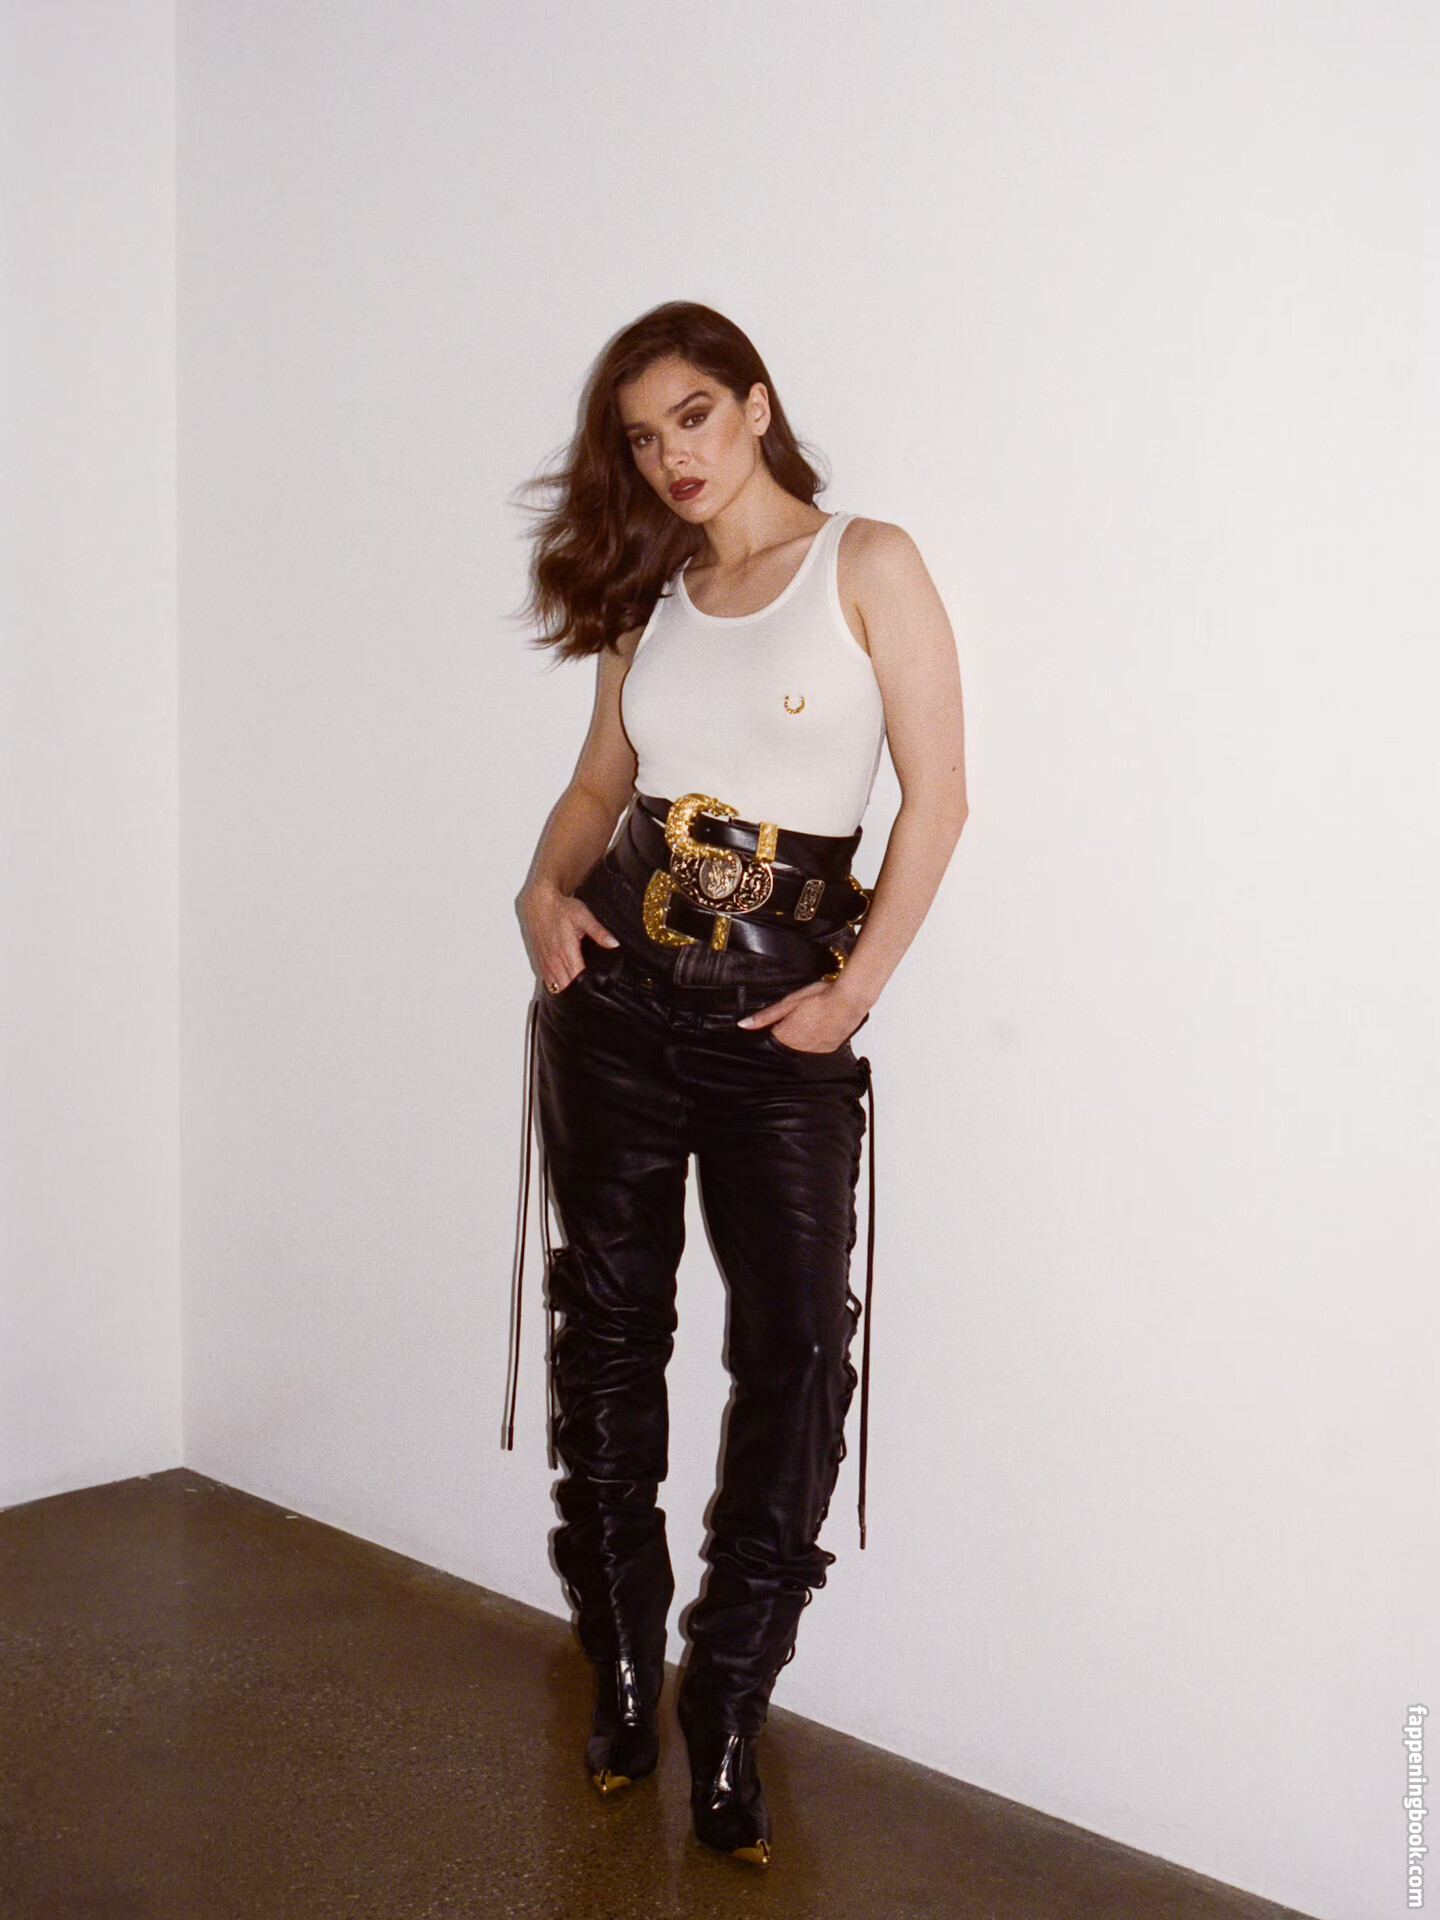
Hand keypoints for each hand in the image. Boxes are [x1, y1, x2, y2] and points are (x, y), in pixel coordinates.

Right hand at [517, 881, 619, 991]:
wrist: (539, 903)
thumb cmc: (562, 909)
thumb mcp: (584, 917)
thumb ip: (599, 932)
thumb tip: (614, 944)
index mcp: (566, 952)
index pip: (578, 980)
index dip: (588, 988)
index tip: (598, 989)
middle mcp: (554, 960)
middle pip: (567, 988)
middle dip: (578, 993)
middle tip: (592, 992)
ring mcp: (546, 962)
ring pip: (556, 987)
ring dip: (567, 991)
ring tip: (580, 992)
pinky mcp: (540, 961)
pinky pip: (548, 981)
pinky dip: (557, 985)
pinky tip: (566, 984)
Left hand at [737, 976, 871, 1052]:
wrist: (849, 1000)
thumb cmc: (820, 997)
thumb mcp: (789, 1002)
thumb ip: (766, 1016)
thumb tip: (744, 1025)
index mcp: (786, 1037)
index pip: (768, 1042)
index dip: (769, 1033)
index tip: (773, 1025)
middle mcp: (799, 1048)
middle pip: (783, 1048)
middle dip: (784, 1037)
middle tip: (794, 1020)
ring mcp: (814, 1051)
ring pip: (798, 1050)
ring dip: (798, 1040)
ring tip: (807, 1023)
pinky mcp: (827, 1050)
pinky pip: (814, 1050)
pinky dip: (812, 1042)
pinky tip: (817, 1029)